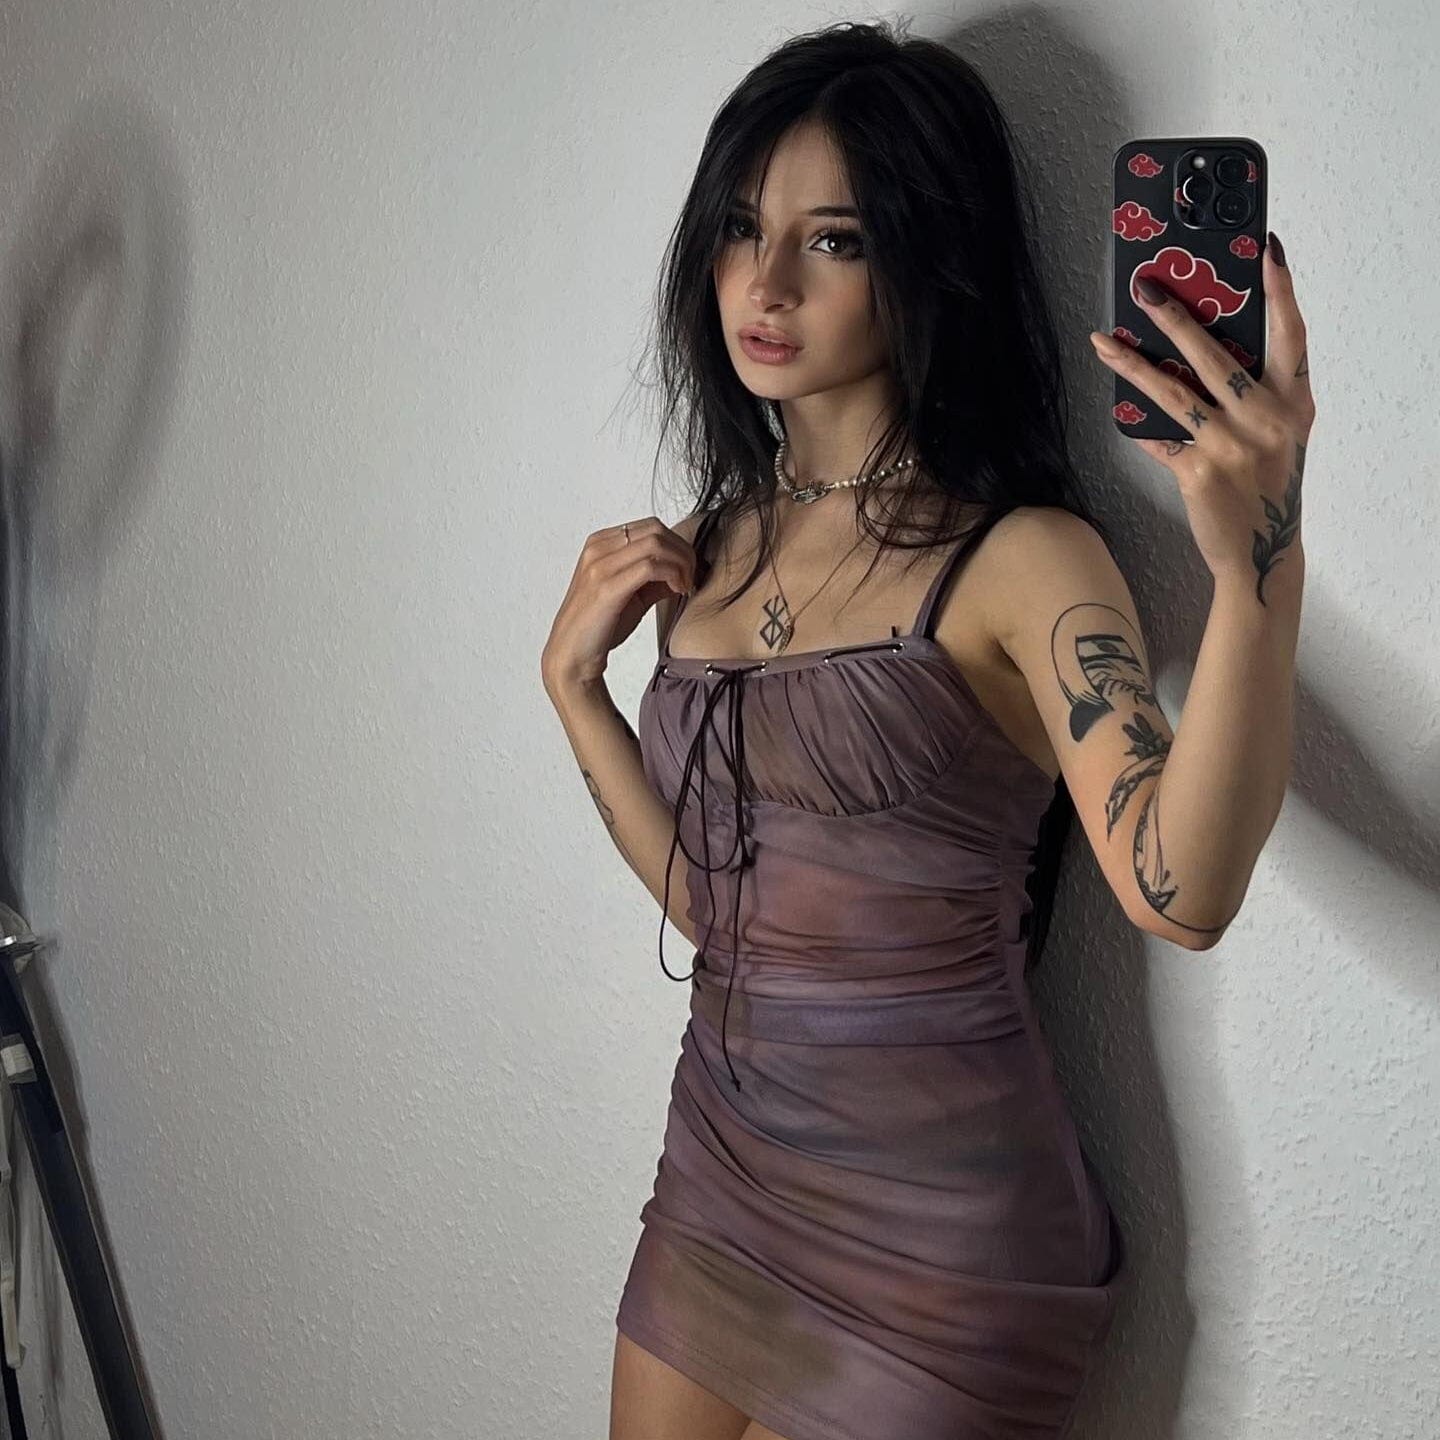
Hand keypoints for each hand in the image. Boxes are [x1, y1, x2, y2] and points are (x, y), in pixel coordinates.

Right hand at [541, 517, 695, 692]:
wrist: (571, 654)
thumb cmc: (598, 627)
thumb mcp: (631, 595)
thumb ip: (654, 579)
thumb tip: (684, 571)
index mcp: (600, 544)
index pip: (650, 526)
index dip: (677, 544)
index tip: (689, 568)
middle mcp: (598, 549)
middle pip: (656, 530)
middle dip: (683, 551)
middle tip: (692, 575)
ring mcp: (600, 566)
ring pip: (656, 543)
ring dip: (681, 562)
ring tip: (685, 585)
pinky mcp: (606, 587)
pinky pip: (650, 567)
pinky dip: (673, 575)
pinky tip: (678, 591)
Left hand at [1088, 234, 1313, 604]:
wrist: (1261, 554)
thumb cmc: (1267, 487)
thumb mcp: (1280, 438)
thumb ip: (1257, 398)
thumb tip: (1201, 355)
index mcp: (1293, 405)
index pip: (1293, 337)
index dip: (1282, 292)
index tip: (1267, 252)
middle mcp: (1266, 420)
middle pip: (1216, 355)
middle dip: (1178, 318)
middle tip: (1146, 288)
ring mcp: (1232, 446)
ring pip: (1173, 391)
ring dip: (1134, 363)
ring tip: (1104, 340)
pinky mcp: (1198, 472)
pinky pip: (1158, 438)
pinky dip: (1137, 425)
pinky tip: (1116, 409)